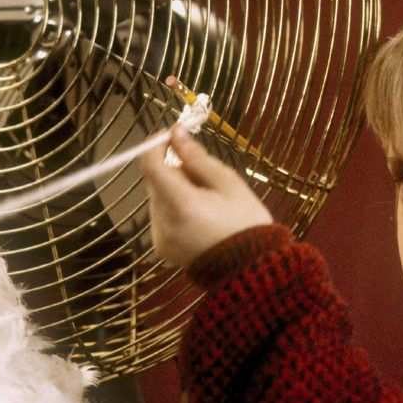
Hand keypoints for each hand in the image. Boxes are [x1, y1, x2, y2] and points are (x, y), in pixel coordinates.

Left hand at [141, 127, 272, 268]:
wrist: (252, 270)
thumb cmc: (246, 222)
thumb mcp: (228, 183)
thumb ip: (197, 157)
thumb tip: (176, 133)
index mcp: (181, 204)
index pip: (150, 164)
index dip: (157, 144)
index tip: (175, 137)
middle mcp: (163, 222)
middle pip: (155, 181)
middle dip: (174, 171)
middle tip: (204, 176)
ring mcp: (160, 238)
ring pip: (158, 198)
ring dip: (175, 191)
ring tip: (208, 202)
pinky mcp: (162, 248)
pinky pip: (161, 217)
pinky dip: (175, 210)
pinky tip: (201, 218)